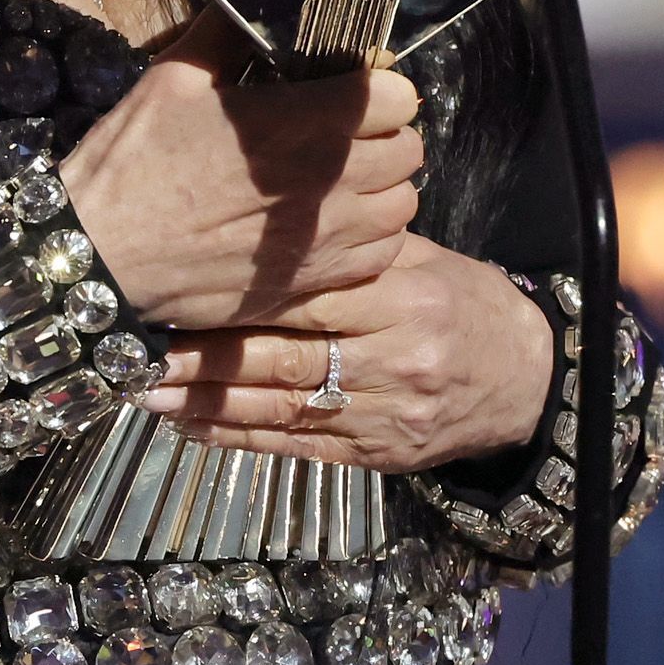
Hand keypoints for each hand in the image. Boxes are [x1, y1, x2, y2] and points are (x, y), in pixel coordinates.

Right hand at [58, 12, 424, 329]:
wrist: (101, 257)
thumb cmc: (133, 163)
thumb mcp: (172, 77)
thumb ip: (226, 33)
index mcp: (303, 123)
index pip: (397, 96)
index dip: (377, 86)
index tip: (350, 87)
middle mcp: (330, 184)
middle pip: (409, 150)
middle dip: (384, 134)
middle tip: (344, 131)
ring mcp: (327, 240)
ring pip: (402, 206)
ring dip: (383, 187)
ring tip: (344, 179)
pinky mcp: (314, 283)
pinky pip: (379, 257)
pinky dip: (369, 238)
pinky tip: (331, 225)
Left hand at [132, 233, 554, 474]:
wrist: (527, 378)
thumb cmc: (460, 301)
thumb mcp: (420, 258)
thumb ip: (351, 246)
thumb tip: (271, 209)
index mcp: (401, 294)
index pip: (306, 292)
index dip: (238, 291)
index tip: (176, 280)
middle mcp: (392, 357)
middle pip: (282, 355)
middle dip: (204, 353)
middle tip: (136, 342)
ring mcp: (382, 413)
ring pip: (280, 407)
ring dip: (205, 402)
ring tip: (144, 387)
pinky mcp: (374, 456)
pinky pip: (295, 447)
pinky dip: (238, 438)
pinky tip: (189, 425)